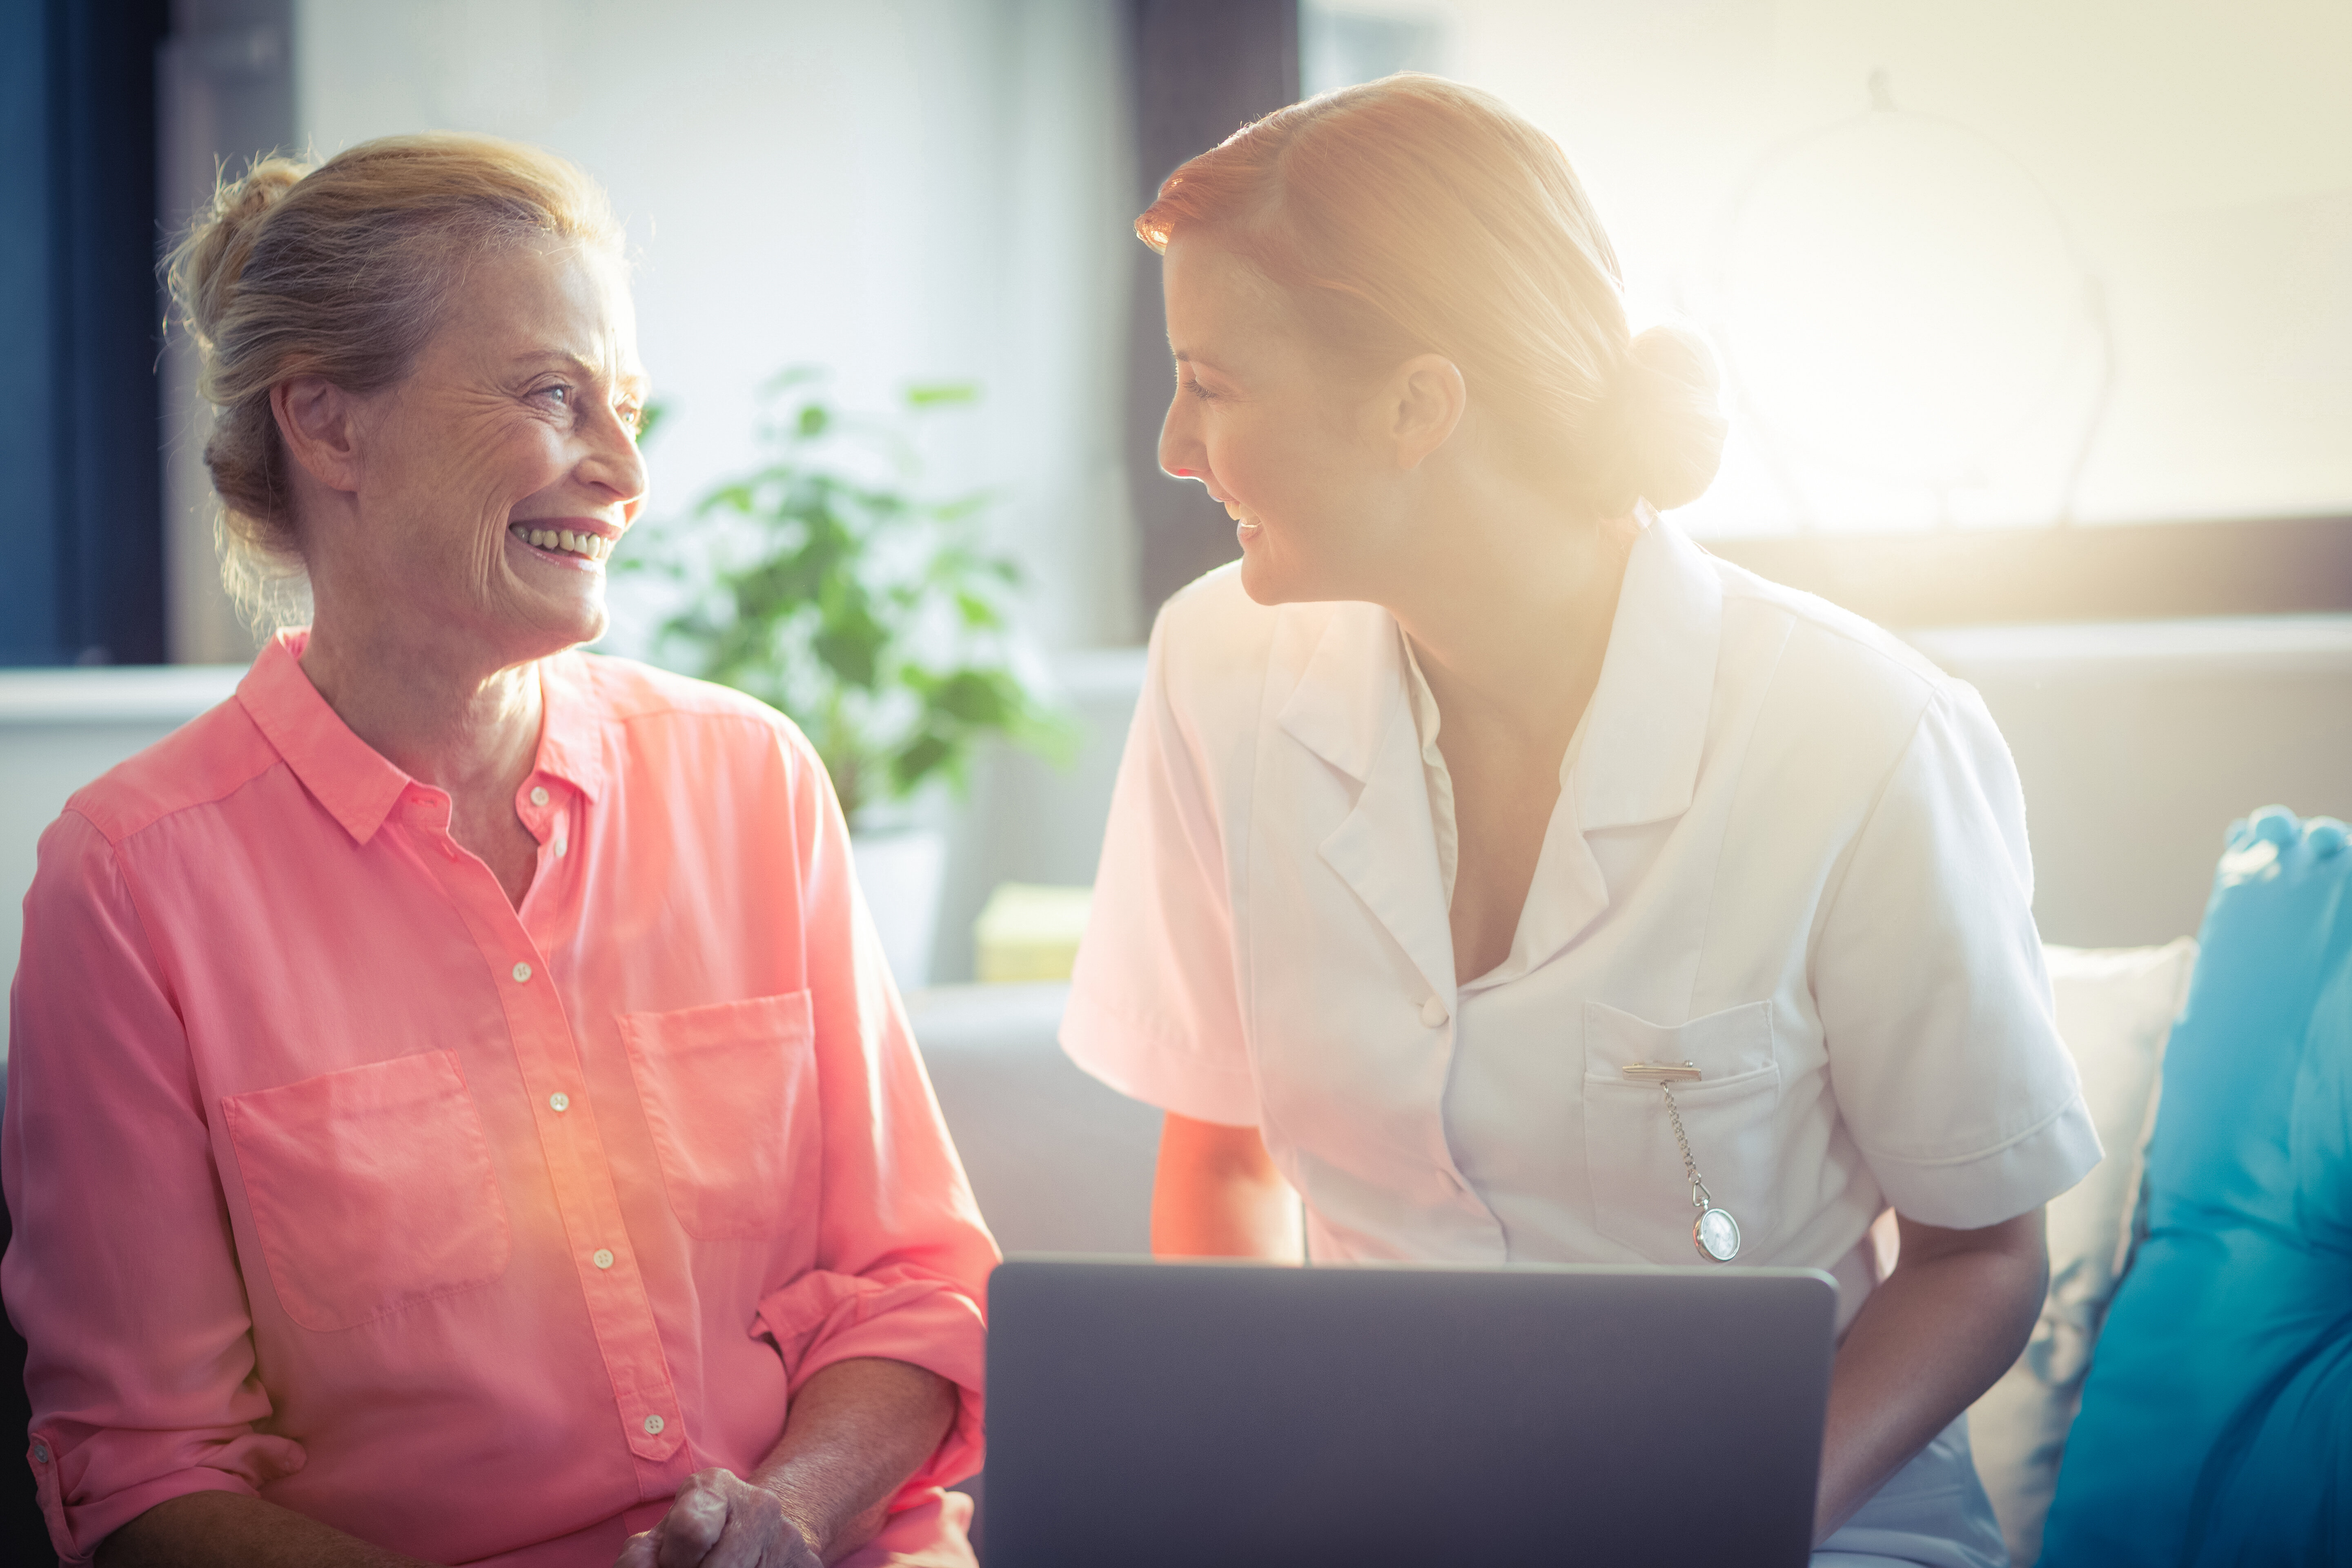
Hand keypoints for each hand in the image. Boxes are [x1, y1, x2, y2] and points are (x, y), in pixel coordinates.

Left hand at [616, 1469, 822, 1567]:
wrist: (758, 1530)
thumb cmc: (697, 1537)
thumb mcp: (661, 1538)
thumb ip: (642, 1556)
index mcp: (715, 1488)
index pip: (691, 1530)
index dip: (671, 1559)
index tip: (671, 1560)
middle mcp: (761, 1505)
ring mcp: (789, 1537)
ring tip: (714, 1567)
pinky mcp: (808, 1564)